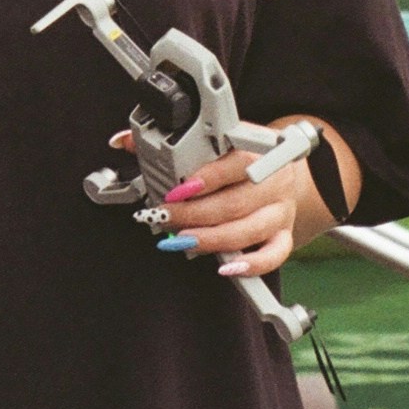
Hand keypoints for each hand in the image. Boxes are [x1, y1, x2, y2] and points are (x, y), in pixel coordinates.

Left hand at [123, 118, 345, 278]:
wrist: (278, 169)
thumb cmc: (238, 156)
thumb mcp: (212, 142)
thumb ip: (169, 144)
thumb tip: (124, 141)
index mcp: (259, 150)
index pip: (236, 163)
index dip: (206, 178)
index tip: (177, 191)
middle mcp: (274, 181)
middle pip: (235, 203)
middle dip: (194, 214)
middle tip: (164, 217)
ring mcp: (280, 210)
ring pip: (248, 230)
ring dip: (210, 238)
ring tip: (181, 241)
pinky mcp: (283, 235)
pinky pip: (273, 256)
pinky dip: (250, 264)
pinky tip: (225, 266)